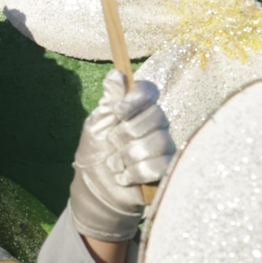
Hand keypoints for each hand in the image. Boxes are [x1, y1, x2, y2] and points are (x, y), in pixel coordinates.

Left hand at [68, 69, 174, 242]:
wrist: (94, 188)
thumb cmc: (96, 152)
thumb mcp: (97, 124)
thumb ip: (109, 102)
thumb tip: (116, 74)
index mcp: (138, 109)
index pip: (150, 91)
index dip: (137, 99)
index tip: (119, 111)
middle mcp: (157, 125)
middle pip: (155, 116)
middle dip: (125, 134)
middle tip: (112, 144)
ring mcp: (165, 147)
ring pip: (156, 142)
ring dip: (126, 156)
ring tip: (115, 164)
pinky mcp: (167, 170)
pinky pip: (158, 166)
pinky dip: (133, 173)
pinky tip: (124, 177)